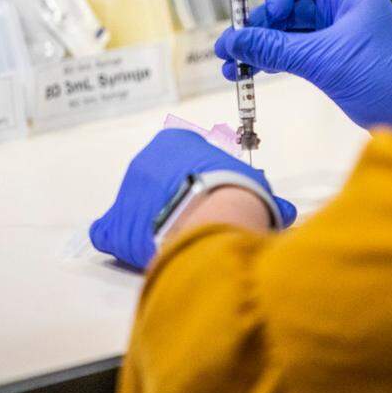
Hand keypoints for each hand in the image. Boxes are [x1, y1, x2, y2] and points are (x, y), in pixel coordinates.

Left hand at [89, 130, 296, 269]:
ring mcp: (126, 193)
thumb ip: (257, 193)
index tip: (213, 195)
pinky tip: (140, 250)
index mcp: (174, 142)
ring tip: (178, 240)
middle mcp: (144, 161)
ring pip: (138, 208)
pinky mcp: (114, 225)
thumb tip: (282, 210)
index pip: (184, 157)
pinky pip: (109, 231)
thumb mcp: (254, 185)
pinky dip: (120, 240)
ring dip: (153, 221)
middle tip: (198, 220)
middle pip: (159, 182)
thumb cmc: (236, 192)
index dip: (200, 178)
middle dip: (175, 199)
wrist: (212, 217)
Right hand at [215, 0, 391, 129]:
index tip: (272, 13)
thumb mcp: (324, 60)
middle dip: (261, 22)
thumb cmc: (390, 80)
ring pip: (289, 30)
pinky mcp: (332, 60)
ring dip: (261, 44)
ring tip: (234, 64)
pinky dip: (273, 59)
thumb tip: (235, 41)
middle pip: (290, 1)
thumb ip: (275, 49)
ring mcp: (337, 34)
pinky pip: (295, 51)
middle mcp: (342, 9)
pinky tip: (252, 70)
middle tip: (236, 44)